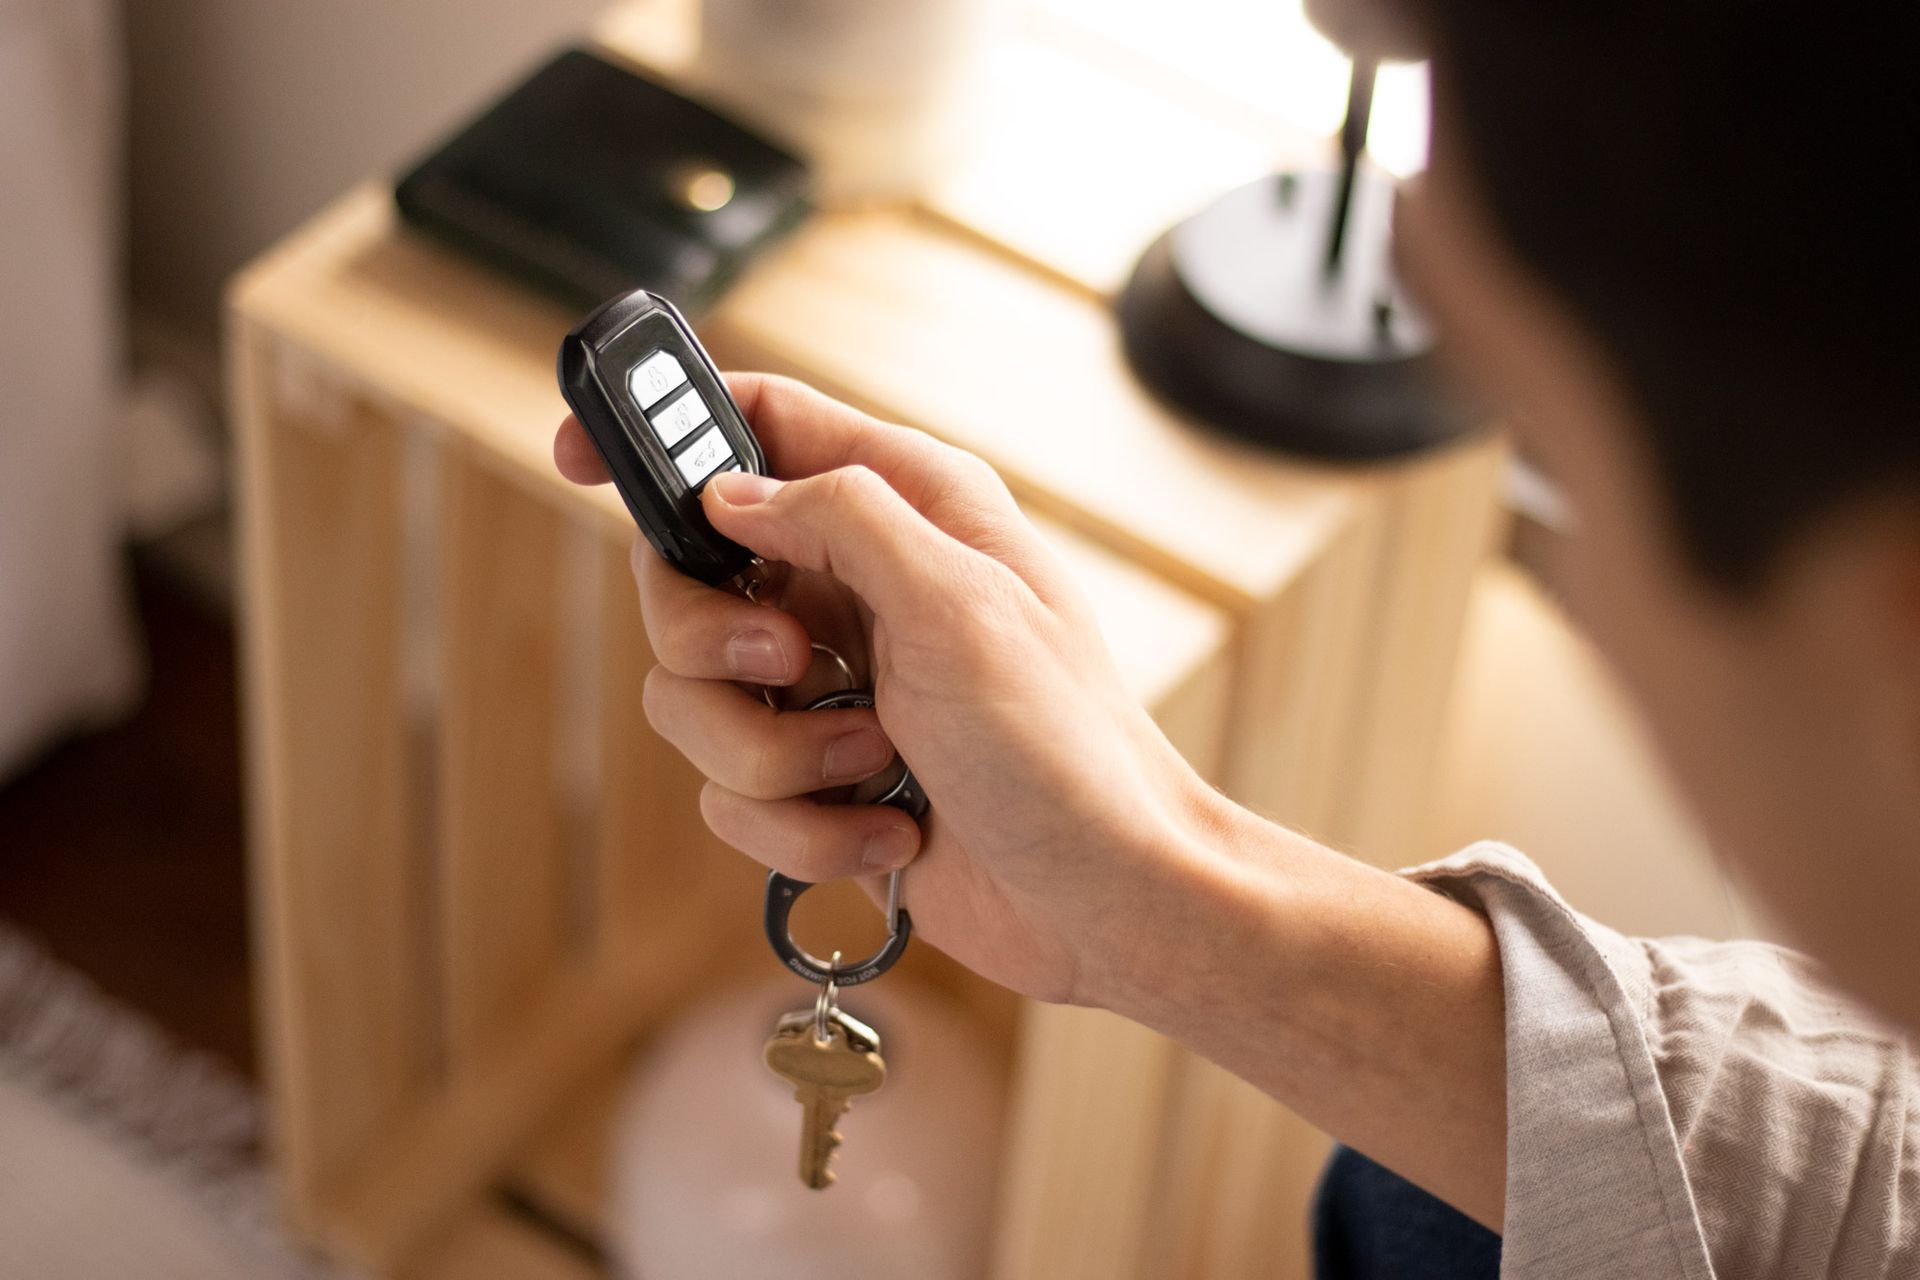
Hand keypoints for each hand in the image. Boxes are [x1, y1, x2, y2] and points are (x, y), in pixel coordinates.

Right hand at [554, 374, 1214, 1004]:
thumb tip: (729, 496)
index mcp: (902, 508)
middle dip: (717, 641)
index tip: (578, 450)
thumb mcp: (960, 598)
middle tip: (795, 666)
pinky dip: (805, 826)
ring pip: (693, 700)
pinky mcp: (818, 782)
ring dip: (777, 756)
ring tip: (876, 765)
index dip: (664, 428)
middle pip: (686, 577)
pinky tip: (892, 830)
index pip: (759, 424)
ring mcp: (831, 690)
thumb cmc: (1062, 744)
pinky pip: (730, 794)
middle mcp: (856, 589)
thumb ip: (840, 516)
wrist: (1103, 898)